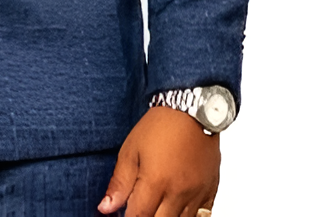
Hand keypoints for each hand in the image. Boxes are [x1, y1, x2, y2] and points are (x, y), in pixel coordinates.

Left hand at [98, 106, 219, 216]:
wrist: (193, 109)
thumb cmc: (160, 125)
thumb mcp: (131, 150)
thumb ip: (119, 182)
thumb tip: (106, 208)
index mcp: (156, 182)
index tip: (121, 215)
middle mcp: (178, 192)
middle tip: (141, 208)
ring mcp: (196, 194)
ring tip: (157, 207)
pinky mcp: (210, 190)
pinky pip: (202, 216)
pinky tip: (177, 210)